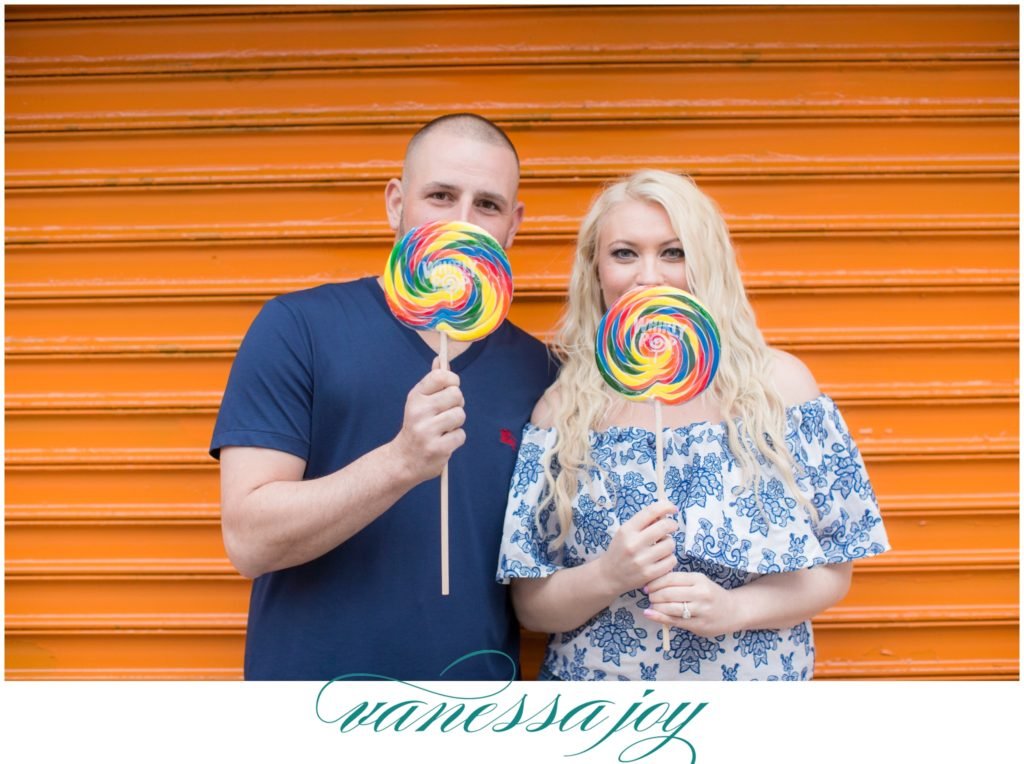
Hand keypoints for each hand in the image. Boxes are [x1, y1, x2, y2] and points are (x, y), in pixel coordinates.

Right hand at [391, 366, 465, 483]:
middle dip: (456, 404)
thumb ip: (432, 381)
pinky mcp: (437, 448)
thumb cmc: (417, 426)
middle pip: (456, 395)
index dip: (452, 381)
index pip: (441, 376)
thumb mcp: (419, 401)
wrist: (404, 460)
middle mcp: (419, 412)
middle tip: (445, 414)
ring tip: (443, 429)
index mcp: (415, 397)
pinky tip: (444, 442)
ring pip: (460, 415)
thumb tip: (441, 359)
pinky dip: (456, 439)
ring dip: (456, 423)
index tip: (450, 389)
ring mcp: (427, 431)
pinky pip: (461, 435)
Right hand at [595, 501, 677, 595]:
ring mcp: (642, 560)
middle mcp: (633, 544)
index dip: (666, 506)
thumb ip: (643, 523)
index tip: (672, 509)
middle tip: (671, 527)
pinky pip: (671, 560)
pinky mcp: (649, 574)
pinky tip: (661, 559)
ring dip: (669, 543)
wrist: (608, 576)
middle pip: (665, 526)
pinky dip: (669, 558)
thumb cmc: (619, 551)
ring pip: (670, 544)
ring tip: (661, 547)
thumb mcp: (625, 532)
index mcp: (626, 530)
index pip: (651, 511)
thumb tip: (664, 514)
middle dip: (672, 524)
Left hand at [644, 571, 740, 637]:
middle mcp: (700, 593)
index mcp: (698, 579)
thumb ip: (679, 581)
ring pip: (670, 608)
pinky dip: (659, 617)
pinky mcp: (699, 624)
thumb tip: (652, 582)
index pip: (670, 579)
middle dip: (653, 595)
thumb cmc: (711, 594)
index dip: (654, 582)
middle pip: (668, 593)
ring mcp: (700, 610)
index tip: (646, 585)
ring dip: (656, 606)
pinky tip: (650, 614)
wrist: (734, 611)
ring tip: (652, 605)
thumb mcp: (698, 582)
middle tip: (648, 596)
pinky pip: (674, 621)